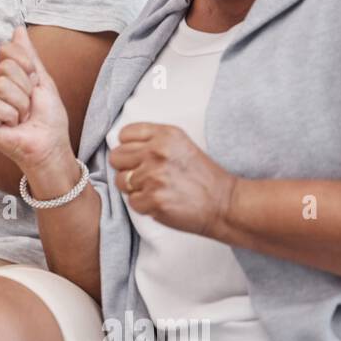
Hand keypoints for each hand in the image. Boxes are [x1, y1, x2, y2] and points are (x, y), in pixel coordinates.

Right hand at [0, 27, 72, 173]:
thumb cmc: (48, 117)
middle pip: (5, 68)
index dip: (27, 65)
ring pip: (1, 86)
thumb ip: (29, 55)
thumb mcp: (42, 80)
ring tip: (23, 117)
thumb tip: (18, 29)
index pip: (6, 51)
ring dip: (21, 104)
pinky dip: (12, 116)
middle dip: (26, 87)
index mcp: (2, 77)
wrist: (51, 144)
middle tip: (29, 106)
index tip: (34, 84)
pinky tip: (14, 126)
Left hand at [109, 123, 237, 238]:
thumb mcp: (181, 145)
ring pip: (120, 181)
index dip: (128, 148)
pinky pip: (131, 201)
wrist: (224, 204)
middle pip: (116, 157)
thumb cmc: (202, 177)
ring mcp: (154, 176)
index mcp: (165, 135)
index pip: (124, 134)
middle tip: (145, 176)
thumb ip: (153, 141)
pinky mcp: (153, 199)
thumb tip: (121, 147)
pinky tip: (161, 202)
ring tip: (156, 190)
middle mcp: (157, 152)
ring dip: (135, 189)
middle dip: (127, 168)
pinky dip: (143, 205)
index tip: (139, 157)